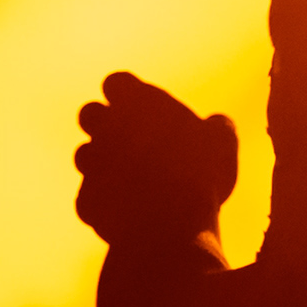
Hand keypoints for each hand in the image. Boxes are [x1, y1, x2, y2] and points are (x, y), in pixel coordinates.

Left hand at [74, 72, 236, 258]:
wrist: (167, 225)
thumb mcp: (221, 143)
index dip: (129, 94)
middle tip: (134, 140)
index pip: (117, 82)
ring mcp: (90, 165)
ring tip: (136, 180)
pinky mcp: (85, 200)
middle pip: (89, 114)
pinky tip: (132, 211)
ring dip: (103, 163)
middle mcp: (104, 128)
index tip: (144, 108)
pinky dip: (106, 202)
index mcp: (136, 103)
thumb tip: (217, 124)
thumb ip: (216, 126)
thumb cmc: (198, 175)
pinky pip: (91, 196)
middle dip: (105, 124)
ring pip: (84, 155)